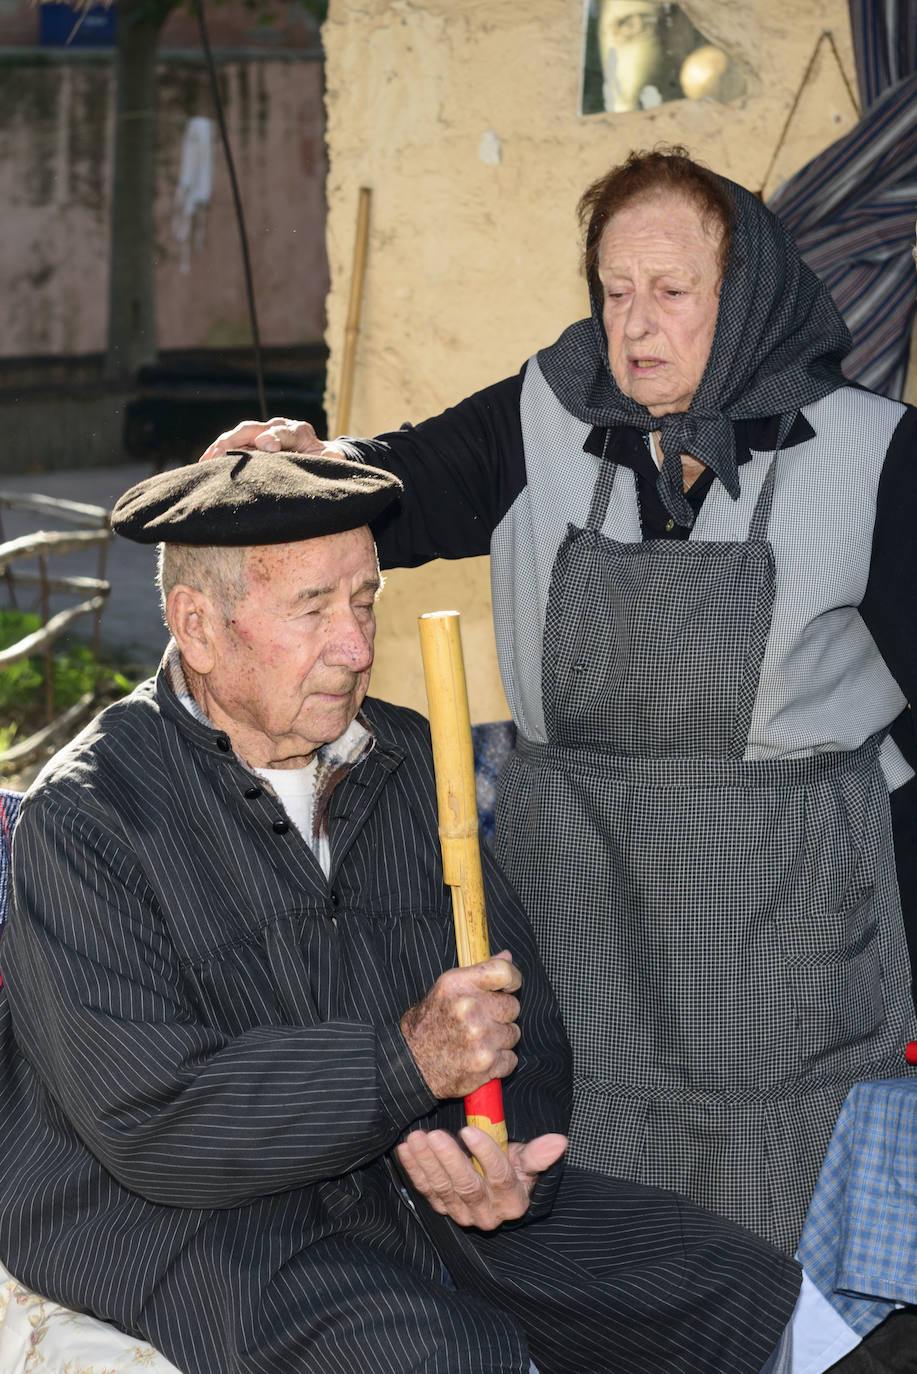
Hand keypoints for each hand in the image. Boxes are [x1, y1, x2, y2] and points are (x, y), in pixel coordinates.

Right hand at [198, 417, 326, 461]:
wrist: (318, 454)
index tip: (267, 448)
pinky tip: (204, 463)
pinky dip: (218, 452)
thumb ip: (331, 458)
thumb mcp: (330, 460)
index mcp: (298, 431)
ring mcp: (262, 431)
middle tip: (220, 454)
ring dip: (221, 446)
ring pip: (238, 434)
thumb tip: (333, 455)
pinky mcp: (252, 440)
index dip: (273, 439)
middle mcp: (277, 426)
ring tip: (206, 460)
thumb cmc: (324, 460)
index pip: (282, 432)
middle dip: (235, 440)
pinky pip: (232, 443)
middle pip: (252, 428)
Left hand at [396, 1126, 566, 1228]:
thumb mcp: (528, 1160)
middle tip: (435, 1134)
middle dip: (449, 1159)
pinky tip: (405, 1149)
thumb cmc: (514, 1166)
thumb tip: (560, 1142)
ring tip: (417, 1138)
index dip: (485, 1154)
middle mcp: (487, 1213)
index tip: (469, 1129)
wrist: (494, 1184)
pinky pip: (425, 1190)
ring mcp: (461, 1213)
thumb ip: (538, 1154)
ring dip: (427, 1162)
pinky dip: (413, 1169)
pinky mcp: (442, 1208)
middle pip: (467, 1186)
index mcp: (512, 1201)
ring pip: (442, 1188)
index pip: (499, 1177)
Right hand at [399, 951, 520, 1099]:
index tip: (509, 987)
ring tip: (477, 1041)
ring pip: (513, 1033)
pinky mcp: (486, 1064)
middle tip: (481, 1021)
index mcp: (458, 985)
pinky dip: (499, 1061)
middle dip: (501, 1014)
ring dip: (500, 1039)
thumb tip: (507, 956)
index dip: (513, 979)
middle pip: (512, 1006)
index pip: (504, 972)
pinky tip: (479, 1057)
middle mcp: (470, 1009)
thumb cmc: (427, 1025)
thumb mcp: (445, 989)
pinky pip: (511, 1058)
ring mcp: (480, 1038)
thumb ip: (478, 972)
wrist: (410, 1065)